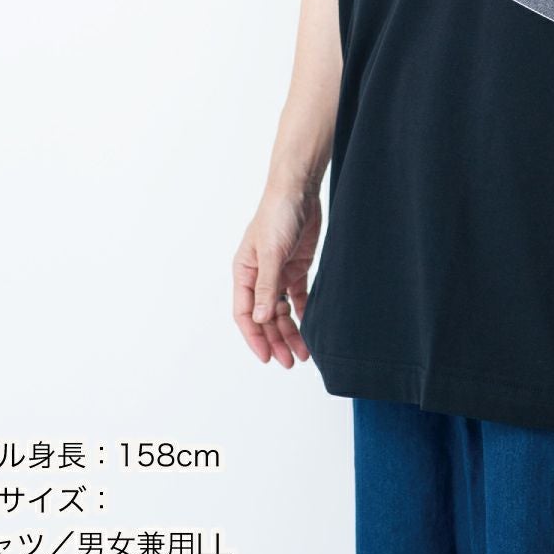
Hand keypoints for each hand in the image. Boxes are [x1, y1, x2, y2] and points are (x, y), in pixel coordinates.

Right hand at [231, 189, 319, 367]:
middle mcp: (259, 277)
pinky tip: (309, 329)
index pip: (245, 314)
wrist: (299, 191)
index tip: (267, 357)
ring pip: (282, 312)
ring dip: (290, 332)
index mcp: (244, 273)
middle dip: (276, 340)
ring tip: (303, 353)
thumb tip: (261, 318)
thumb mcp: (271, 252)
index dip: (254, 337)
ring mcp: (278, 273)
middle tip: (289, 362)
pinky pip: (297, 298)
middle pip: (265, 317)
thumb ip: (267, 286)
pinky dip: (302, 314)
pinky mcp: (297, 268)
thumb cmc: (277, 215)